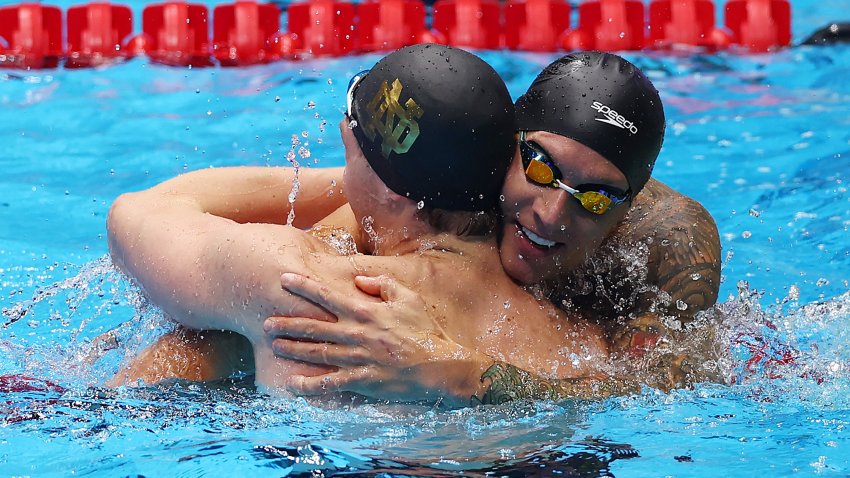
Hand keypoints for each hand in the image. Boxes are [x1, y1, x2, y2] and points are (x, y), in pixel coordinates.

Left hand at [265, 273, 490, 405]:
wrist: (440, 366)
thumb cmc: (425, 330)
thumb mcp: (407, 298)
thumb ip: (382, 285)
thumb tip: (358, 280)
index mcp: (366, 311)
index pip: (327, 296)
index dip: (303, 287)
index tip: (283, 279)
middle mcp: (356, 333)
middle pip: (314, 326)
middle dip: (287, 323)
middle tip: (265, 321)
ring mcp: (357, 358)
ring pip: (317, 352)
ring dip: (293, 349)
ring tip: (273, 345)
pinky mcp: (362, 381)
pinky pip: (330, 383)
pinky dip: (310, 385)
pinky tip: (292, 384)